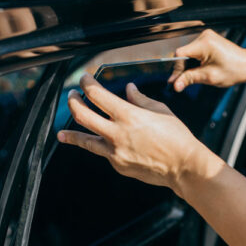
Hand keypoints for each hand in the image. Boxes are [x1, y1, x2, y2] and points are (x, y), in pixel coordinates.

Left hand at [57, 74, 209, 195]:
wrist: (184, 167)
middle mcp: (117, 133)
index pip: (97, 94)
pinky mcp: (118, 165)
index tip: (85, 79)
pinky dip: (100, 146)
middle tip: (71, 96)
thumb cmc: (177, 137)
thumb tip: (128, 89)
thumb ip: (139, 99)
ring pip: (85, 140)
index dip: (87, 83)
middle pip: (82, 114)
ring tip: (61, 134)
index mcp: (128, 115)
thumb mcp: (160, 111)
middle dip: (73, 102)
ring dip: (71, 134)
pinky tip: (100, 146)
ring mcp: (115, 152)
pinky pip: (103, 153)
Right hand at [168, 29, 245, 89]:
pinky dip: (194, 61)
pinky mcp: (208, 40)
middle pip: (183, 53)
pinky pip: (194, 51)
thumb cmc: (234, 70)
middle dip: (182, 68)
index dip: (177, 68)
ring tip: (195, 75)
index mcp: (205, 44)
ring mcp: (206, 37)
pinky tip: (199, 69)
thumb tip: (176, 85)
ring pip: (187, 53)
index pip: (180, 54)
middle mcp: (204, 36)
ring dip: (188, 65)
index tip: (176, 80)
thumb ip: (190, 79)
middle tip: (183, 82)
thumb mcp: (209, 77)